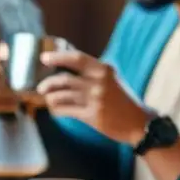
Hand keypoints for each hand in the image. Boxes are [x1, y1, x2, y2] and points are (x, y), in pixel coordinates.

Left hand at [36, 49, 152, 144]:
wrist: (138, 123)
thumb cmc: (121, 101)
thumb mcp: (110, 80)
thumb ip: (92, 73)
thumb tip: (65, 68)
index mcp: (103, 70)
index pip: (76, 58)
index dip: (58, 57)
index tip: (44, 58)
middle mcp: (99, 82)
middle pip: (64, 79)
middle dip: (48, 83)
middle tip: (41, 87)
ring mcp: (95, 99)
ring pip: (62, 96)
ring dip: (50, 98)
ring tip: (48, 100)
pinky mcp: (92, 116)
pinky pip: (66, 110)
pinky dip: (57, 110)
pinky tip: (56, 110)